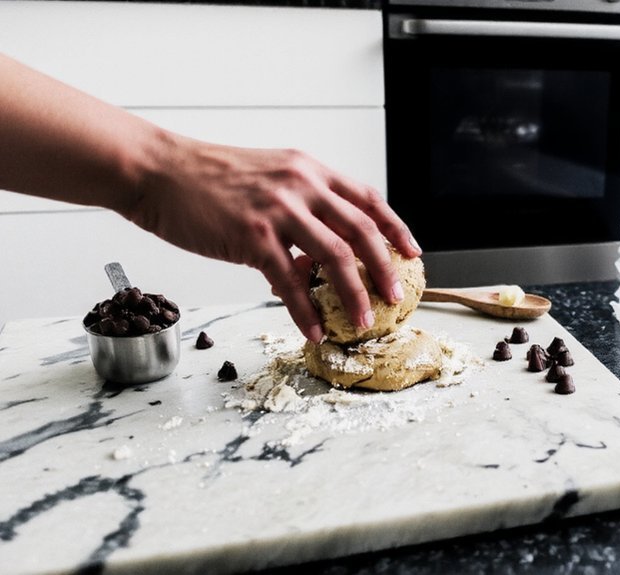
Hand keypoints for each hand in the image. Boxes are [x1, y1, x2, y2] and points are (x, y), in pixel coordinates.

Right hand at [127, 132, 420, 341]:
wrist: (158, 171)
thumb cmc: (208, 180)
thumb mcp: (267, 181)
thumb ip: (299, 210)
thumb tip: (318, 259)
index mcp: (309, 171)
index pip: (367, 199)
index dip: (394, 227)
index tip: (412, 252)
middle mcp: (301, 185)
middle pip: (361, 231)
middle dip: (385, 268)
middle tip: (397, 296)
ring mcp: (278, 210)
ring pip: (335, 258)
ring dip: (354, 295)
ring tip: (364, 322)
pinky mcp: (252, 236)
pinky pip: (290, 282)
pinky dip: (306, 312)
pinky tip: (314, 331)